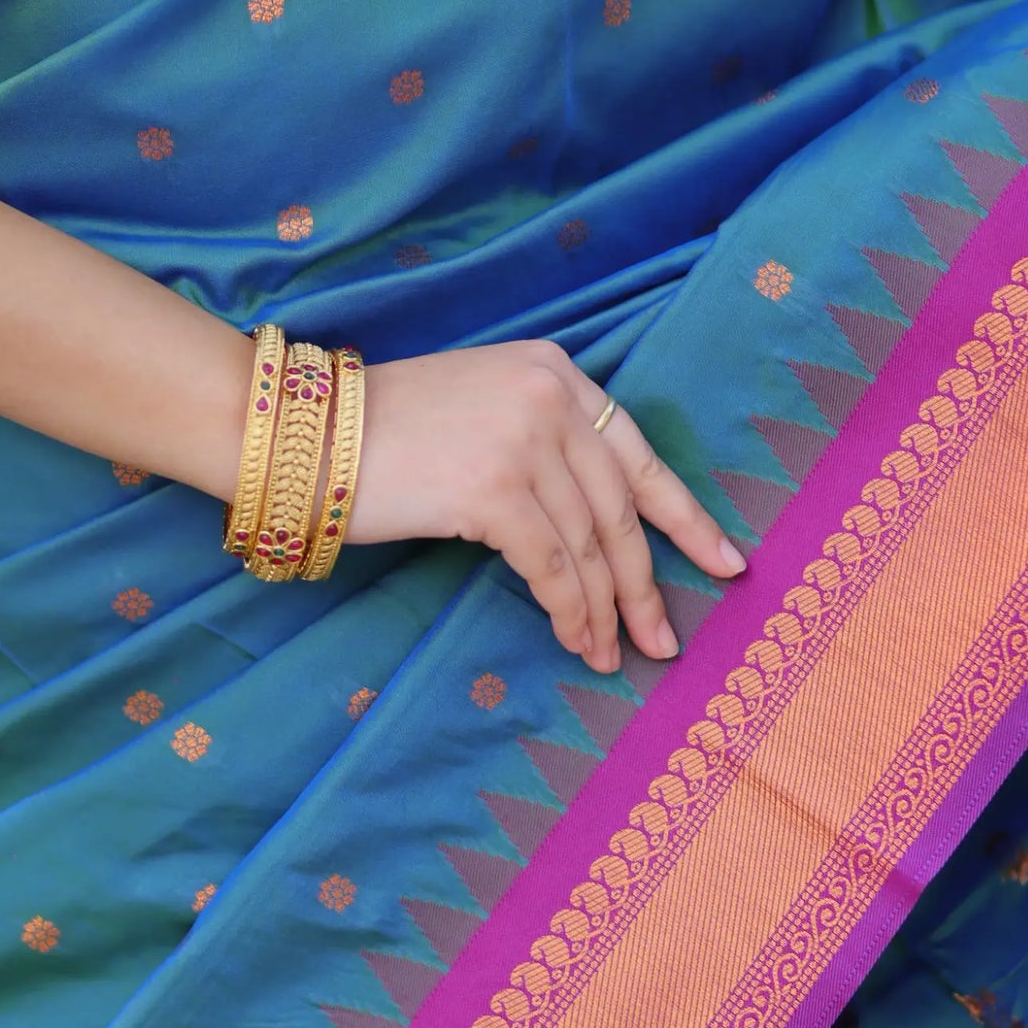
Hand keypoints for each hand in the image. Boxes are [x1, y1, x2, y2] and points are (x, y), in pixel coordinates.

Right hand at [349, 344, 745, 670]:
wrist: (302, 433)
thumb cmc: (382, 433)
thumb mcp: (481, 410)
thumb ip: (541, 442)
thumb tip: (594, 532)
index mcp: (555, 372)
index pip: (637, 454)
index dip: (685, 516)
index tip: (725, 563)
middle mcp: (550, 397)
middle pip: (621, 508)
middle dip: (648, 582)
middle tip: (665, 639)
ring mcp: (525, 440)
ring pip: (590, 545)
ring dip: (606, 610)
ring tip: (615, 655)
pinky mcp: (494, 489)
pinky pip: (552, 567)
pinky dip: (570, 612)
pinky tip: (576, 642)